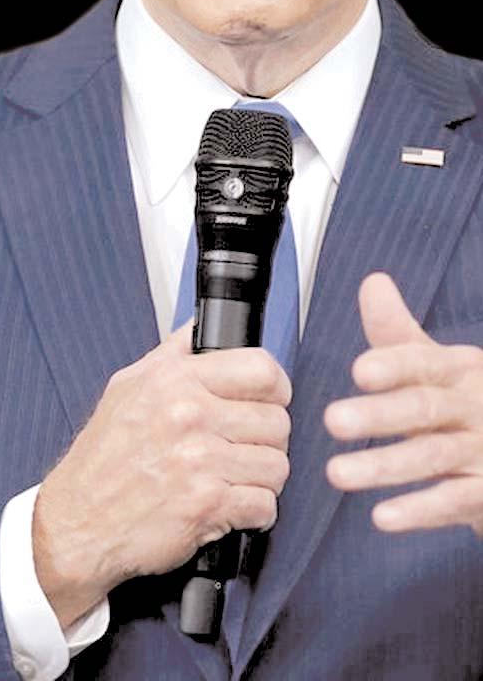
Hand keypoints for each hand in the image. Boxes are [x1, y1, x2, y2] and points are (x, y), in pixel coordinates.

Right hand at [32, 319, 291, 628]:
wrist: (77, 520)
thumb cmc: (103, 457)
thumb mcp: (129, 385)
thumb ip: (173, 353)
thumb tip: (203, 327)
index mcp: (174, 380)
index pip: (261, 369)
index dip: (275, 388)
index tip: (268, 401)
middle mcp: (189, 415)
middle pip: (277, 420)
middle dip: (267, 439)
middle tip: (245, 448)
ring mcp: (199, 461)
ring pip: (276, 465)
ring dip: (262, 478)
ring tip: (235, 479)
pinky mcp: (206, 505)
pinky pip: (265, 506)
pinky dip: (254, 513)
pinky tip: (230, 507)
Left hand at [324, 271, 482, 535]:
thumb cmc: (460, 403)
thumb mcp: (435, 364)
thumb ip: (397, 331)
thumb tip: (373, 282)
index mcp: (459, 370)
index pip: (424, 363)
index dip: (394, 365)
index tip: (358, 370)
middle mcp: (472, 407)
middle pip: (424, 409)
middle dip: (379, 415)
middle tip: (332, 420)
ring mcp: (482, 451)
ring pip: (432, 457)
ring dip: (384, 467)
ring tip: (335, 474)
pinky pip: (454, 502)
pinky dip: (419, 511)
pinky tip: (381, 518)